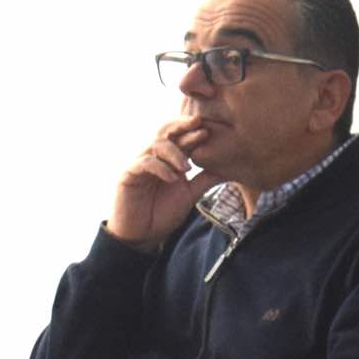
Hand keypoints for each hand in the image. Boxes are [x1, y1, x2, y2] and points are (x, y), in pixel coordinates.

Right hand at [107, 117, 220, 248]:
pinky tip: (172, 178)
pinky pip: (144, 163)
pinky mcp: (129, 175)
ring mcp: (140, 164)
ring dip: (174, 153)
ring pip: (156, 145)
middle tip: (199, 123)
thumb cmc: (163, 212)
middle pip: (166, 132)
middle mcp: (155, 157)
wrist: (143, 235)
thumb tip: (230, 168)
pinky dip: (160, 168)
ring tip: (187, 168)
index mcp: (170, 159)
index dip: (193, 130)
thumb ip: (206, 179)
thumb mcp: (190, 194)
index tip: (210, 126)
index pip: (181, 137)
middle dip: (182, 126)